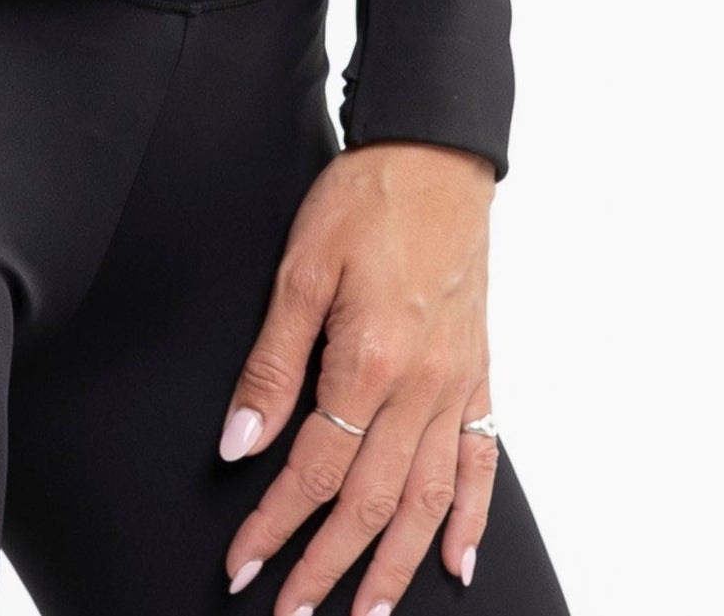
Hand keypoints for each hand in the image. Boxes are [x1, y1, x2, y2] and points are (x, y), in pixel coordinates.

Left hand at [218, 142, 497, 610]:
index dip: (274, 524)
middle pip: (371, 501)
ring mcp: (456, 384)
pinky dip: (471, 519)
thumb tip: (240, 442)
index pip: (313, 469)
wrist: (436, 153)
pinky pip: (483, 462)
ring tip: (365, 612)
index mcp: (368, 359)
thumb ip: (271, 362)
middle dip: (326, 565)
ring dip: (395, 566)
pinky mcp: (479, 374)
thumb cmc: (365, 197)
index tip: (242, 563)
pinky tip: (456, 561)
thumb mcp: (299, 267)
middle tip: (290, 611)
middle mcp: (420, 386)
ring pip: (428, 499)